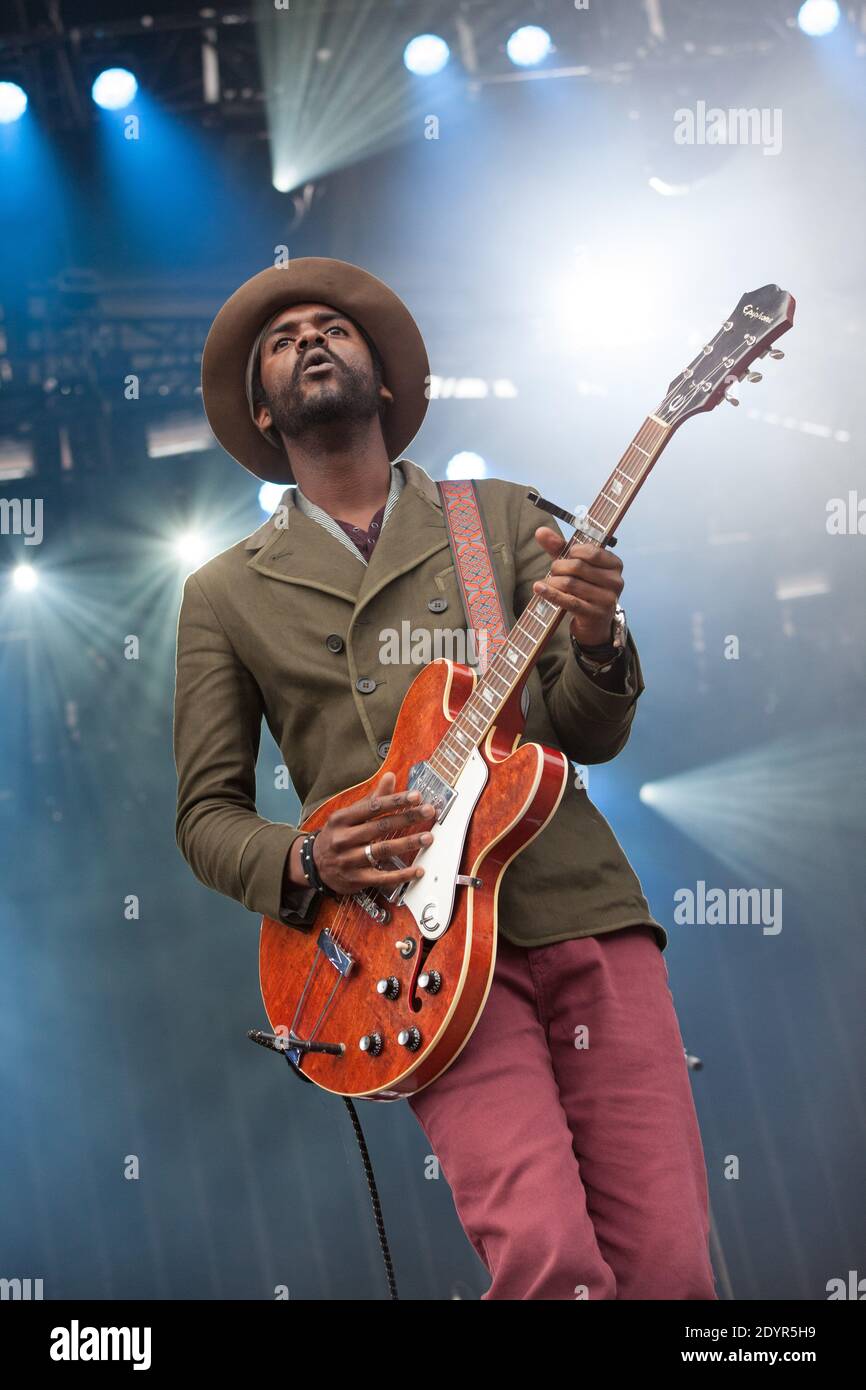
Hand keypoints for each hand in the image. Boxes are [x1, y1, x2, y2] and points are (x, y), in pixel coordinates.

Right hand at [306, 771, 435, 897]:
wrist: (313, 866)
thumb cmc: (335, 836)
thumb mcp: (347, 815)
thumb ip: (371, 798)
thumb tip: (390, 777)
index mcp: (342, 819)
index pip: (373, 807)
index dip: (396, 801)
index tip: (416, 796)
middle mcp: (344, 839)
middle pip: (380, 827)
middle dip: (407, 818)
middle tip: (428, 811)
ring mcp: (349, 860)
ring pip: (382, 850)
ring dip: (407, 843)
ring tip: (427, 837)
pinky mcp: (356, 879)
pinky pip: (383, 877)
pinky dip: (402, 875)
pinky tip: (417, 870)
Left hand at [530, 527, 623, 646]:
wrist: (594, 622)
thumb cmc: (585, 587)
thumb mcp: (575, 565)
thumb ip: (559, 547)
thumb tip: (540, 531)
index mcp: (615, 564)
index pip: (590, 551)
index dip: (572, 552)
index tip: (565, 557)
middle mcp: (616, 581)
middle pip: (578, 567)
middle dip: (559, 567)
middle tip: (553, 571)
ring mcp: (607, 599)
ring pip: (571, 584)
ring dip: (553, 581)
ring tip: (549, 583)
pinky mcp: (595, 614)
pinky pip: (569, 601)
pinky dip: (551, 594)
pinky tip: (539, 588)